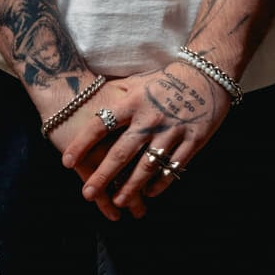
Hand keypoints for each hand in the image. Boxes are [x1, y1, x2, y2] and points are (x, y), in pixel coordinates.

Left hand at [53, 60, 231, 215]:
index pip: (101, 125)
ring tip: (118, 201)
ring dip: (131, 187)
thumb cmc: (167, 78)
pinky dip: (161, 183)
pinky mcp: (193, 140)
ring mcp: (172, 131)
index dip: (82, 144)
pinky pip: (174, 167)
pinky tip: (150, 193)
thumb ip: (117, 95)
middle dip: (103, 176)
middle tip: (87, 193)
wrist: (207, 72)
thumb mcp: (138, 81)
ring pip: (147, 166)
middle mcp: (150, 118)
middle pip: (121, 152)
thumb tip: (90, 101)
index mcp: (133, 102)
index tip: (67, 162)